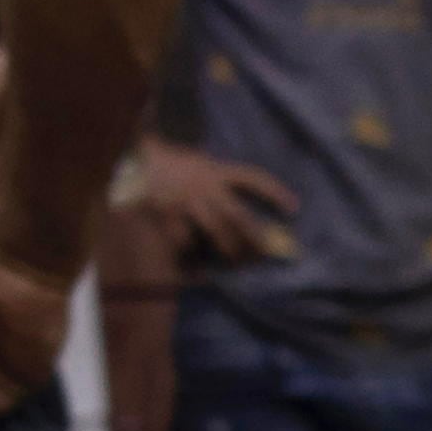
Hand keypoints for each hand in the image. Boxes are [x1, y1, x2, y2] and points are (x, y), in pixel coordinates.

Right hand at [129, 139, 296, 269]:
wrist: (137, 159)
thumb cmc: (174, 163)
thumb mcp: (202, 163)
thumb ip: (221, 180)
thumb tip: (241, 216)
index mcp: (216, 170)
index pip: (252, 179)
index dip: (274, 192)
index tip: (294, 207)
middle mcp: (204, 185)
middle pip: (237, 215)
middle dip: (254, 237)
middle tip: (264, 254)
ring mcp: (185, 201)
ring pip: (215, 231)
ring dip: (229, 250)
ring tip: (238, 263)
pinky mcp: (165, 215)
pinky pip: (183, 242)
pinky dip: (192, 258)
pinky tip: (200, 270)